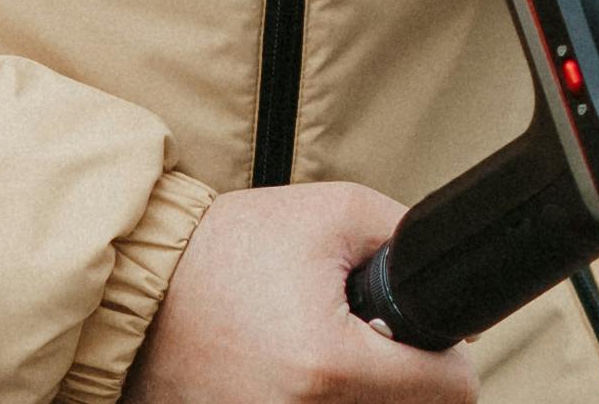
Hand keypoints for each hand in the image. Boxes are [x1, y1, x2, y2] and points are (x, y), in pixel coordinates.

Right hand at [124, 185, 476, 403]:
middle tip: (366, 336)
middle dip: (404, 375)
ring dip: (369, 393)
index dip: (450, 356)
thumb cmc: (234, 247)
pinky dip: (327, 403)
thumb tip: (456, 305)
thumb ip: (406, 244)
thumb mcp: (335, 212)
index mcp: (330, 366)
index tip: (427, 336)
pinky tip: (301, 373)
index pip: (453, 394)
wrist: (143, 290)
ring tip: (328, 350)